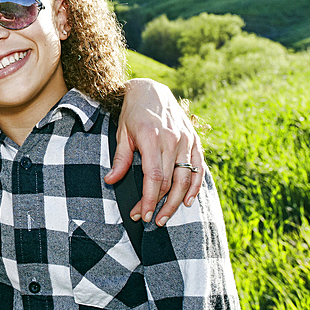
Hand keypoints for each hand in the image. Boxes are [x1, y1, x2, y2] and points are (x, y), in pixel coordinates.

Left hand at [104, 78, 203, 225]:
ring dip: (177, 201)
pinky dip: (195, 186)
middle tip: (150, 220)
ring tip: (166, 216)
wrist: (150, 90)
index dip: (149, 199)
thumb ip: (120, 159)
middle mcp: (172, 139)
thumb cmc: (133, 113)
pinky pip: (199, 167)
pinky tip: (187, 200)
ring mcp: (186, 139)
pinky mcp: (194, 140)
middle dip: (159, 204)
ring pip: (185, 178)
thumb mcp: (122, 133)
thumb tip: (110, 180)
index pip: (154, 177)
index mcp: (152, 138)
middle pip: (170, 182)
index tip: (141, 214)